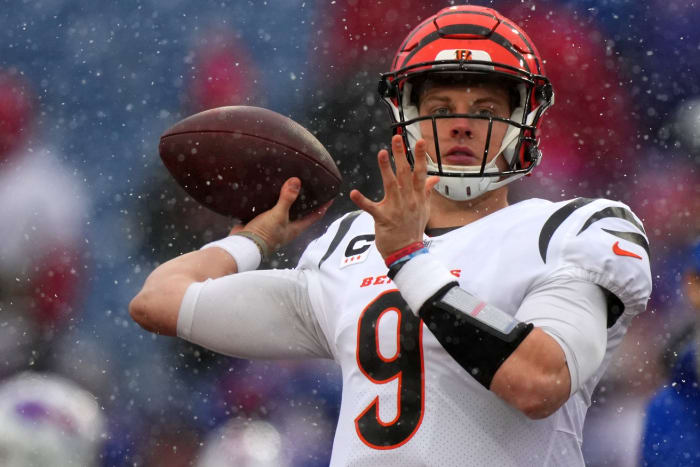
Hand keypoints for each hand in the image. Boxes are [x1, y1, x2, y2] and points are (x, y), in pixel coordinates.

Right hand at [237, 177, 331, 251]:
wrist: (243, 245)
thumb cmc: (264, 235)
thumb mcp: (278, 215)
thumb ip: (287, 199)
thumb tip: (296, 181)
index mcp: (295, 228)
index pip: (315, 216)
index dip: (323, 206)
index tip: (331, 196)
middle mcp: (287, 227)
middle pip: (301, 213)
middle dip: (307, 201)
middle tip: (311, 187)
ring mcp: (275, 225)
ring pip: (286, 211)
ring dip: (289, 200)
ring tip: (291, 186)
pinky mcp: (263, 222)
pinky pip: (271, 210)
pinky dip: (273, 201)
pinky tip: (270, 192)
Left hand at [349, 135, 438, 258]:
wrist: (407, 252)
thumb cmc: (414, 229)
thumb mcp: (425, 209)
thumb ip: (427, 191)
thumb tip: (435, 178)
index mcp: (418, 196)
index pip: (420, 173)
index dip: (420, 156)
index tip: (420, 141)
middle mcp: (408, 200)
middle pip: (405, 173)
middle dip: (401, 155)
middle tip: (396, 138)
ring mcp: (396, 209)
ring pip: (390, 185)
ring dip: (385, 169)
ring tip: (381, 153)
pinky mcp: (383, 219)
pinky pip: (371, 208)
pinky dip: (362, 200)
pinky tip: (354, 193)